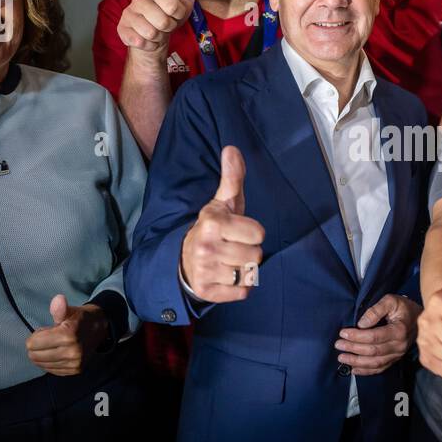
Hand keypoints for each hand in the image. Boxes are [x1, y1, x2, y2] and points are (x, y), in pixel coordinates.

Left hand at [25, 295, 108, 376]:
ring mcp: (74, 363)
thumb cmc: (79, 319)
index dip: (35, 336)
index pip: (33, 344)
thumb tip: (58, 300)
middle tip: (48, 339)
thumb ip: (60, 308)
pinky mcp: (75, 370)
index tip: (45, 331)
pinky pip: (51, 370)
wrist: (99, 329)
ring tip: (53, 345)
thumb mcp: (69, 310)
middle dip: (36, 347)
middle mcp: (72, 352)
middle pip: (35, 356)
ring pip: (41, 364)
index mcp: (68, 335)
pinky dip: (49, 362)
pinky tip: (56, 353)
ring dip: (42, 355)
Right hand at [115, 0, 203, 53]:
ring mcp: (128, 14)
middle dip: (169, 27)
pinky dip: (149, 45)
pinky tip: (147, 39)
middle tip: (165, 23)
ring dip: (159, 37)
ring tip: (156, 30)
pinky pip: (141, 42)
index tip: (174, 12)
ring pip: (151, 33)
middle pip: (163, 21)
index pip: (173, 6)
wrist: (154, 36)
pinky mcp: (121, 29)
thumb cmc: (170, 15)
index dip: (178, 14)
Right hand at [180, 146, 265, 303]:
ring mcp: (205, 270)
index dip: (252, 232)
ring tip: (228, 261)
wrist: (183, 260)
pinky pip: (242, 292)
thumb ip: (232, 178)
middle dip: (248, 252)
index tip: (238, 231)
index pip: (258, 233)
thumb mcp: (222, 203)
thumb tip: (232, 148)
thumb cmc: (213, 229)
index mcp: (213, 222)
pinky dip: (238, 287)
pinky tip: (225, 276)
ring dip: (243, 269)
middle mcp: (207, 246)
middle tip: (232, 247)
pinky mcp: (207, 291)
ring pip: (249, 274)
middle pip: (256, 255)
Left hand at [335, 295, 418, 375]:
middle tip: (338, 345)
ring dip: (357, 362)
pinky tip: (354, 370)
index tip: (343, 333)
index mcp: (399, 330)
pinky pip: (380, 368)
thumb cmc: (403, 307)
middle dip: (353, 348)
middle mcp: (399, 345)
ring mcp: (398, 354)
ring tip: (342, 358)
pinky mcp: (395, 359)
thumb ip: (376, 310)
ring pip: (375, 362)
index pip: (374, 336)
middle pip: (373, 351)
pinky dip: (366, 371)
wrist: (418, 317)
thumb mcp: (391, 301)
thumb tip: (361, 323)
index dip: (357, 336)